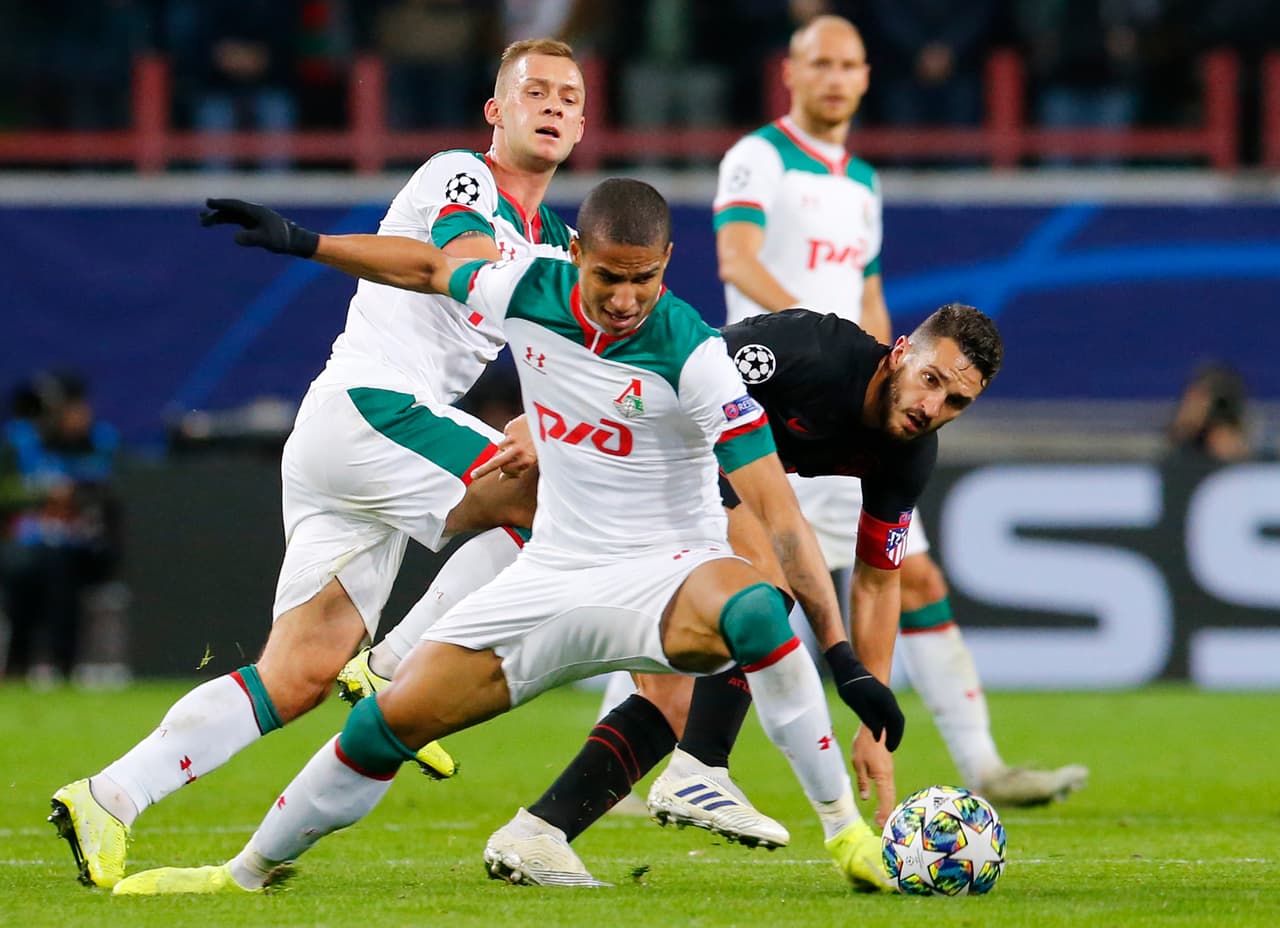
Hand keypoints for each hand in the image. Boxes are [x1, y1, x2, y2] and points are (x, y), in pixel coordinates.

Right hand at [200, 198, 318, 257]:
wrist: (293, 240)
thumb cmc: (281, 240)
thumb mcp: (267, 241)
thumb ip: (252, 238)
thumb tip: (234, 239)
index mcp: (256, 211)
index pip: (235, 205)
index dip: (222, 204)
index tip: (209, 203)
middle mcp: (252, 211)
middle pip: (230, 209)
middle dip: (216, 211)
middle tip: (201, 218)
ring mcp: (250, 216)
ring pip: (230, 214)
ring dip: (217, 217)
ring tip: (202, 222)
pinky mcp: (250, 222)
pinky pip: (233, 218)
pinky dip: (223, 219)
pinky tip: (214, 222)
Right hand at [470, 414, 537, 480]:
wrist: (551, 420)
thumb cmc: (541, 443)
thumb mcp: (535, 458)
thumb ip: (518, 469)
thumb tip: (501, 479)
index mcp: (527, 460)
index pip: (505, 470)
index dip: (505, 471)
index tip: (496, 476)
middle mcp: (519, 450)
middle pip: (495, 462)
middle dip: (483, 470)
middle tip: (473, 475)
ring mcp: (513, 438)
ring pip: (500, 447)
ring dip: (506, 447)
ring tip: (520, 442)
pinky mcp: (510, 427)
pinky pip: (505, 435)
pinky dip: (511, 435)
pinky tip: (522, 432)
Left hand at [823, 640, 904, 750]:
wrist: (847, 668)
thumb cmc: (851, 686)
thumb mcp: (858, 705)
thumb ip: (870, 721)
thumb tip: (879, 736)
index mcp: (886, 700)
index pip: (896, 722)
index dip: (895, 736)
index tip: (890, 749)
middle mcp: (889, 698)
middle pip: (897, 720)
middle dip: (895, 735)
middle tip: (889, 748)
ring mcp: (885, 697)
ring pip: (893, 716)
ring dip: (891, 730)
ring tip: (885, 743)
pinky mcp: (880, 697)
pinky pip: (887, 713)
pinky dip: (886, 723)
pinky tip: (879, 731)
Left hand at [852, 725, 895, 827]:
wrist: (875, 727)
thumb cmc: (864, 744)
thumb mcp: (858, 763)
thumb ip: (862, 782)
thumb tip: (865, 798)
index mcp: (882, 776)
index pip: (884, 798)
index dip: (883, 812)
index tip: (880, 824)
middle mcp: (889, 775)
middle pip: (890, 797)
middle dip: (887, 812)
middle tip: (882, 825)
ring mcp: (889, 771)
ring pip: (890, 791)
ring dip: (888, 805)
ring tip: (884, 817)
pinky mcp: (887, 767)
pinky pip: (888, 785)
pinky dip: (887, 795)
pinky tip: (884, 800)